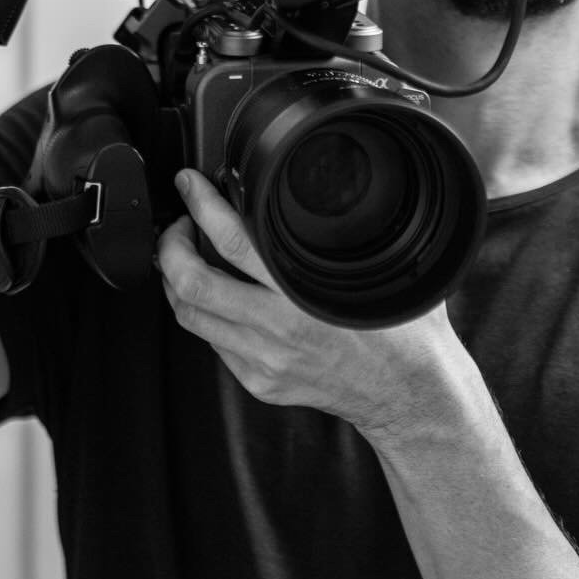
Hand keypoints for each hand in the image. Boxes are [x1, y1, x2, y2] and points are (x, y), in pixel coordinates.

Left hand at [157, 169, 460, 442]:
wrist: (407, 392)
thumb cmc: (401, 331)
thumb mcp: (379, 270)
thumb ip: (345, 237)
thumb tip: (320, 196)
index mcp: (304, 296)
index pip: (234, 242)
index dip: (202, 207)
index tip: (190, 185)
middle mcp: (278, 329)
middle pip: (193, 285)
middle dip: (170, 247)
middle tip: (178, 226)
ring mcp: (264, 360)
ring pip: (191, 317)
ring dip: (177, 283)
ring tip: (185, 262)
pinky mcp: (260, 381)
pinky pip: (213, 344)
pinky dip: (206, 316)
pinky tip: (218, 302)